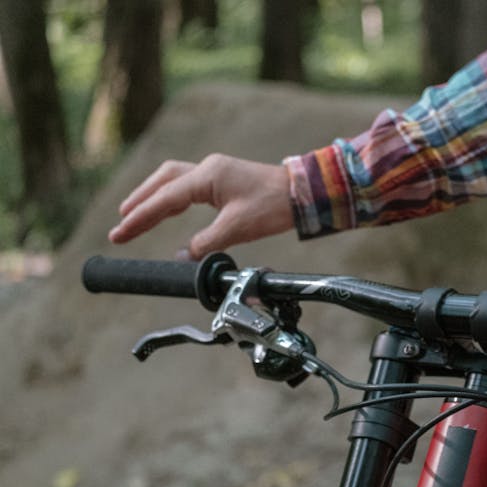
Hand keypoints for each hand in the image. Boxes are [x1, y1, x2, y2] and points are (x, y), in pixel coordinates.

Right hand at [108, 154, 293, 259]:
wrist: (305, 193)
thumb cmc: (274, 206)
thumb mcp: (237, 228)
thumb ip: (205, 243)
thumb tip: (182, 256)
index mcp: (207, 177)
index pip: (164, 199)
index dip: (139, 218)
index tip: (119, 233)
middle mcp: (207, 169)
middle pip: (162, 182)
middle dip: (139, 202)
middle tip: (121, 224)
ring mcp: (216, 171)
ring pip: (173, 179)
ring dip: (152, 196)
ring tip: (134, 215)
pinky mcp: (224, 178)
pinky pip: (188, 184)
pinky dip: (171, 196)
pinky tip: (167, 207)